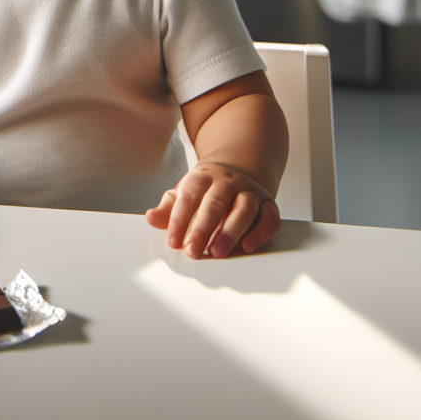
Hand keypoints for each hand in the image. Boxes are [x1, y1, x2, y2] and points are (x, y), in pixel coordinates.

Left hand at [145, 160, 279, 258]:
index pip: (190, 195)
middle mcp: (228, 181)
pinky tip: (248, 246)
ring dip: (231, 231)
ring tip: (217, 252)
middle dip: (203, 228)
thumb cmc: (207, 188)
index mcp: (203, 176)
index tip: (173, 241)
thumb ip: (168, 208)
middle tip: (192, 251)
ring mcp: (250, 191)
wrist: (239, 168)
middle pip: (216, 203)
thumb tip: (150, 218)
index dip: (180, 219)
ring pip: (244, 208)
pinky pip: (269, 217)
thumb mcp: (185, 191)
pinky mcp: (268, 203)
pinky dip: (261, 232)